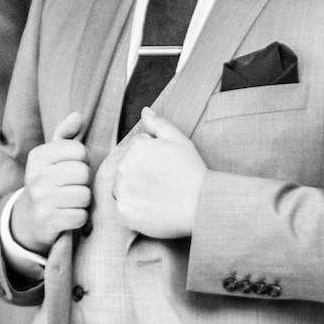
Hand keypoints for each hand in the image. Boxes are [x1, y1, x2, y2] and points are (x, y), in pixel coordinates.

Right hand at [13, 109, 90, 251]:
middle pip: (83, 173)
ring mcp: (41, 200)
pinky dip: (79, 217)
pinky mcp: (48, 222)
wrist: (29, 218)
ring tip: (71, 200)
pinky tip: (68, 214)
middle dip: (84, 181)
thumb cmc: (48, 181)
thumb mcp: (51, 156)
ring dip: (83, 201)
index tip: (73, 167)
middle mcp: (36, 176)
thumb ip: (65, 134)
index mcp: (38, 156)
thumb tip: (77, 116)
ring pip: (84, 196)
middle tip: (74, 186)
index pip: (79, 150)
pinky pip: (80, 216)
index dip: (83, 160)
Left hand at [111, 107, 206, 239]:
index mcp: (135, 147)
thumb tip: (144, 111)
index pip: (135, 152)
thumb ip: (158, 123)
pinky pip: (123, 210)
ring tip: (158, 198)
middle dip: (140, 176)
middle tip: (162, 185)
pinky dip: (135, 212)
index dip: (151, 161)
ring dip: (135, 193)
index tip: (165, 169)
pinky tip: (153, 210)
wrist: (201, 205)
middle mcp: (124, 167)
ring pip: (122, 190)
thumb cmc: (192, 172)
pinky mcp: (124, 212)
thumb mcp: (179, 140)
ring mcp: (122, 190)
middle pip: (125, 171)